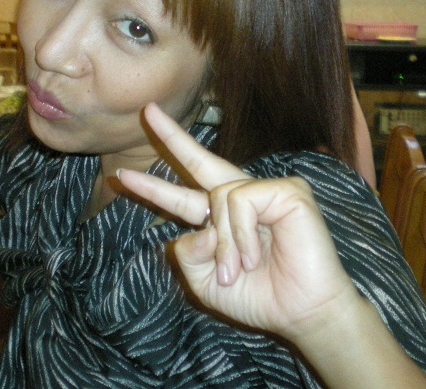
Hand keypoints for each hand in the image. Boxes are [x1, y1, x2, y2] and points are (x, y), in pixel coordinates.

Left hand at [118, 103, 359, 341]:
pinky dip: (242, 233)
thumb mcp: (206, 282)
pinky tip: (256, 257)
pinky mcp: (288, 191)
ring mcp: (266, 191)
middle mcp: (242, 199)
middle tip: (148, 111)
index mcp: (221, 219)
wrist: (302, 313)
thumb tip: (196, 227)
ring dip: (224, 243)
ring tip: (239, 270)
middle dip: (172, 136)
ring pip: (219, 196)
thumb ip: (188, 254)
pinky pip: (242, 200)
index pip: (182, 195)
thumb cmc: (259, 298)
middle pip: (201, 159)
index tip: (123, 176)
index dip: (153, 187)